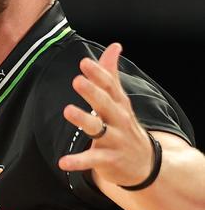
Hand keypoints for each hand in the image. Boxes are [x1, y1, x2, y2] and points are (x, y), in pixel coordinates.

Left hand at [58, 43, 153, 187]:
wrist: (147, 164)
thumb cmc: (125, 125)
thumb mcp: (120, 100)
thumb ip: (111, 74)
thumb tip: (114, 45)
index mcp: (119, 103)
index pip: (110, 86)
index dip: (98, 74)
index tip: (85, 62)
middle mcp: (118, 120)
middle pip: (105, 104)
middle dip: (92, 92)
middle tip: (77, 81)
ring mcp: (114, 140)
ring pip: (98, 129)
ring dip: (83, 119)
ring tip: (67, 110)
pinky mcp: (108, 160)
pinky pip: (92, 160)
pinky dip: (78, 161)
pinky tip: (63, 162)